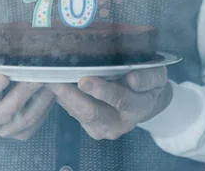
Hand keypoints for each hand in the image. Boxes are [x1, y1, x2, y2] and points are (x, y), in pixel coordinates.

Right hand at [0, 68, 55, 139]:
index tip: (3, 77)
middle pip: (7, 110)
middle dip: (24, 90)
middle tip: (36, 73)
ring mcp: (5, 129)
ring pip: (26, 117)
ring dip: (40, 97)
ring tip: (49, 79)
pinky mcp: (21, 133)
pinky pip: (36, 122)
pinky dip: (46, 106)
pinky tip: (52, 90)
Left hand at [47, 67, 171, 139]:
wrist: (144, 102)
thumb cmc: (148, 83)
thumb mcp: (156, 76)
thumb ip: (147, 77)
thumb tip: (132, 79)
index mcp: (138, 107)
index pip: (121, 100)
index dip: (103, 90)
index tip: (85, 80)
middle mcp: (119, 123)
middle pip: (91, 112)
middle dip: (71, 95)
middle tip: (54, 79)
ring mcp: (102, 128)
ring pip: (78, 113)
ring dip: (62, 95)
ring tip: (48, 77)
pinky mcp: (89, 127)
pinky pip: (72, 112)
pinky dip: (62, 97)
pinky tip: (53, 83)